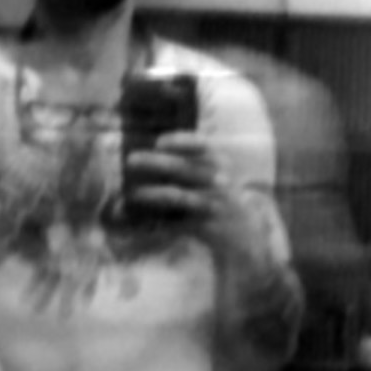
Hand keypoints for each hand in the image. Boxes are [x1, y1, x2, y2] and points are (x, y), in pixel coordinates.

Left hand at [123, 132, 245, 245]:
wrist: (239, 229)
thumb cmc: (216, 194)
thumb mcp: (213, 172)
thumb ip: (190, 159)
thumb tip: (152, 149)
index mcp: (220, 162)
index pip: (201, 145)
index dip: (180, 141)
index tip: (158, 141)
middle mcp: (218, 181)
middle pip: (183, 168)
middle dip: (155, 163)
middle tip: (131, 159)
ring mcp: (213, 204)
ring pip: (178, 196)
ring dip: (152, 193)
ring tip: (132, 192)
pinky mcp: (206, 226)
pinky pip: (178, 223)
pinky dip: (159, 221)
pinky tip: (143, 218)